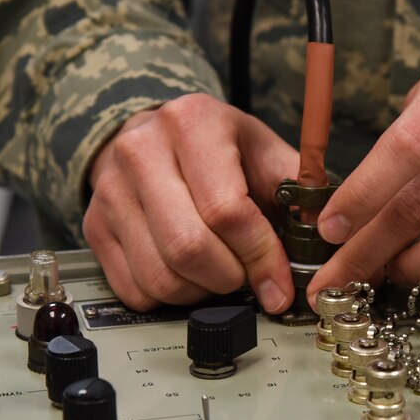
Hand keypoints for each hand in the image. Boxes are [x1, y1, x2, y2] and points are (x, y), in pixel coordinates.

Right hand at [84, 93, 298, 312]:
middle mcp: (141, 151)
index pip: (227, 210)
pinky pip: (134, 289)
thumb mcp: (263, 151)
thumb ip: (299, 190)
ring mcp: (110, 190)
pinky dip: (169, 297)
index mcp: (192, 122)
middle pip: (189, 248)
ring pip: (160, 276)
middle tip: (246, 277)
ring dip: (201, 291)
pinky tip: (186, 275)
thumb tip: (325, 238)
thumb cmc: (218, 149)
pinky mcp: (94, 226)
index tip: (279, 284)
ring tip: (218, 273)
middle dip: (230, 277)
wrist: (152, 137)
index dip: (260, 257)